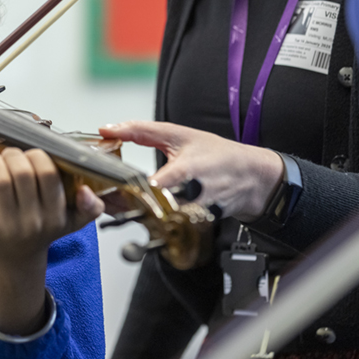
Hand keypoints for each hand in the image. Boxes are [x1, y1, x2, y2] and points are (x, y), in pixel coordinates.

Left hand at [0, 147, 102, 334]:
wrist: (17, 262)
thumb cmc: (44, 232)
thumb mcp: (73, 222)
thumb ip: (90, 207)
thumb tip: (87, 190)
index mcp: (55, 215)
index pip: (48, 174)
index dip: (38, 155)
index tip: (32, 154)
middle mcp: (33, 221)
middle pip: (22, 173)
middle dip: (14, 155)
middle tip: (11, 155)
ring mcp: (8, 224)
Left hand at [99, 120, 283, 220]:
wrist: (249, 177)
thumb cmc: (217, 154)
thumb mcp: (179, 135)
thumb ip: (141, 131)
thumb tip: (108, 130)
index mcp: (187, 169)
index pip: (163, 182)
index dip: (143, 185)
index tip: (126, 185)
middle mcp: (193, 195)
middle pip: (157, 207)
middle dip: (135, 204)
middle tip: (114, 200)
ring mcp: (196, 214)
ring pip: (162, 221)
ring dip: (142, 215)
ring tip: (127, 207)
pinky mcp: (197, 226)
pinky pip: (171, 228)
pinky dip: (157, 222)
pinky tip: (148, 214)